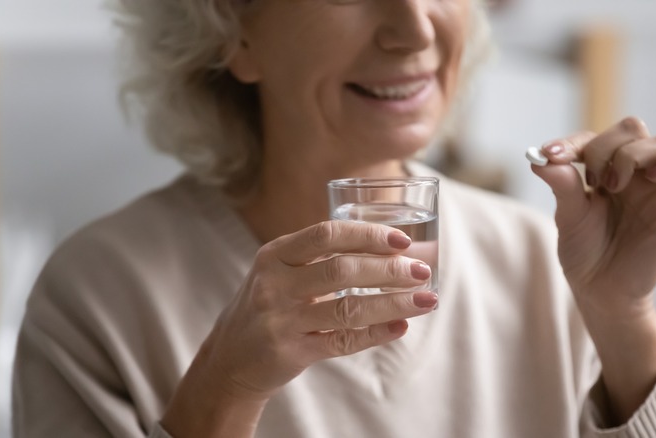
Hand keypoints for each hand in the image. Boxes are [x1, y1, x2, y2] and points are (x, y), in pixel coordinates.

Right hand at [162, 221, 435, 436]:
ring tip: (426, 299)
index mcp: (276, 255)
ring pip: (348, 308)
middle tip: (421, 271)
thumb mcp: (280, 271)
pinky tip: (401, 327)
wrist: (229, 358)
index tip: (402, 240)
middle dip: (389, 269)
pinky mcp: (290, 351)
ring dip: (393, 303)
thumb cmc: (268, 305)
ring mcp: (281, 320)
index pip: (327, 234)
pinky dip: (376, 334)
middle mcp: (275, 284)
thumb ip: (321, 257)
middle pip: (341, 270)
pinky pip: (342, 341)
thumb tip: (391, 249)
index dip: (368, 234)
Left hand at [531, 116, 655, 421]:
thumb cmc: (585, 253)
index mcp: (604, 169)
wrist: (602, 291)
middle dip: (605, 147)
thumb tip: (540, 159)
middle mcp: (634, 172)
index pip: (594, 137)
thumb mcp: (568, 216)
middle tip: (592, 180)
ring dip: (634, 155)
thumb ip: (561, 185)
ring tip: (613, 186)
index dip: (572, 143)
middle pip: (631, 128)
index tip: (549, 155)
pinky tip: (651, 179)